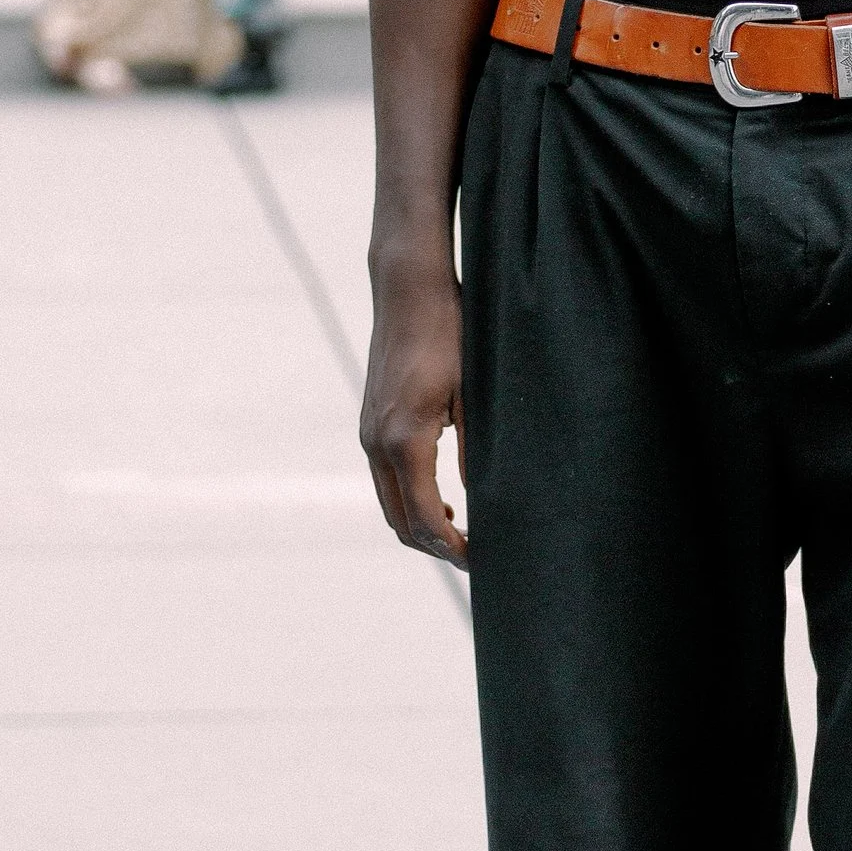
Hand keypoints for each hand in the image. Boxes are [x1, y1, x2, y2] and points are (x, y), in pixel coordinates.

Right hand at [361, 261, 469, 565]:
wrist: (409, 290)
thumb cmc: (450, 332)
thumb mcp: (474, 391)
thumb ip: (477, 448)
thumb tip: (484, 499)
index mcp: (405, 438)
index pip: (424, 517)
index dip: (452, 547)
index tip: (480, 560)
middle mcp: (376, 441)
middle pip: (399, 520)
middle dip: (434, 547)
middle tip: (475, 558)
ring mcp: (367, 432)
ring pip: (388, 502)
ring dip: (419, 526)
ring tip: (461, 536)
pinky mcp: (369, 422)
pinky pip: (384, 479)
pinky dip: (409, 500)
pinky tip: (442, 502)